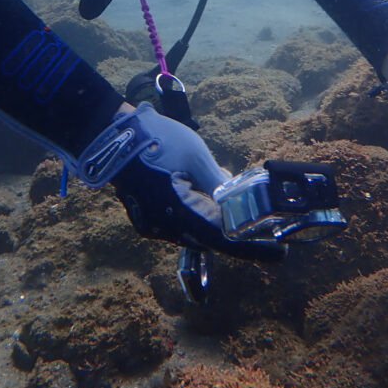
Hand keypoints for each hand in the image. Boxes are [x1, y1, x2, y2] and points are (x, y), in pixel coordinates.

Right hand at [78, 102, 283, 261]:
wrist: (108, 132)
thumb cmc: (153, 140)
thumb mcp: (194, 155)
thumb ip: (217, 181)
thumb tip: (235, 197)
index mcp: (179, 215)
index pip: (224, 241)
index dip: (253, 249)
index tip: (279, 254)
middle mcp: (164, 227)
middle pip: (208, 237)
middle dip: (235, 230)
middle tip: (261, 223)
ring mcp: (150, 222)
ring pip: (191, 228)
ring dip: (213, 218)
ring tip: (232, 197)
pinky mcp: (143, 213)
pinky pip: (176, 220)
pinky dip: (194, 211)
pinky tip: (202, 191)